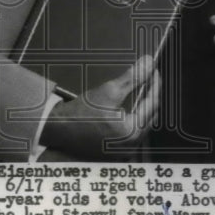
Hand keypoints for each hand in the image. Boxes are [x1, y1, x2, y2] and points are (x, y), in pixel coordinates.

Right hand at [39, 55, 159, 159]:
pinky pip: (134, 133)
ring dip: (145, 107)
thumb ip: (133, 77)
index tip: (154, 70)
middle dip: (152, 95)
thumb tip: (149, 62)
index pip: (153, 103)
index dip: (155, 84)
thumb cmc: (81, 112)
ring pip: (144, 125)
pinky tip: (131, 106)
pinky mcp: (117, 151)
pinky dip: (136, 118)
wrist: (59, 128)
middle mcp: (132, 145)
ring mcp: (124, 150)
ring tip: (142, 90)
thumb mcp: (109, 90)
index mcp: (132, 131)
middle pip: (151, 115)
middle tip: (149, 78)